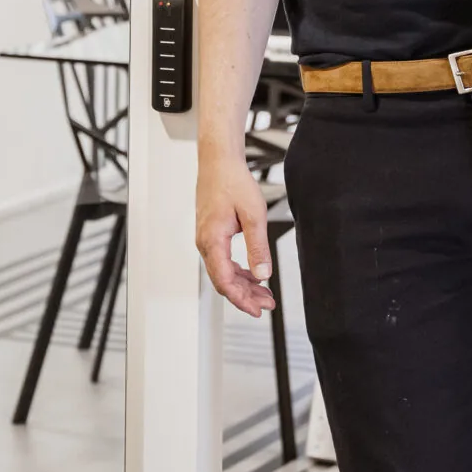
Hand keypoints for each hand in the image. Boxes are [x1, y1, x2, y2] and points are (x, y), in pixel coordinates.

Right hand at [195, 144, 275, 316]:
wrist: (218, 162)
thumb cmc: (233, 182)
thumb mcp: (254, 216)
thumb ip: (258, 248)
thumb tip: (263, 275)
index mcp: (213, 241)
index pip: (224, 281)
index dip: (241, 299)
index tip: (257, 309)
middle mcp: (205, 243)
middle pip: (223, 281)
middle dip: (245, 296)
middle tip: (267, 305)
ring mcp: (206, 239)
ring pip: (223, 272)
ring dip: (243, 285)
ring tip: (265, 294)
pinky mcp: (211, 234)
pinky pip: (223, 260)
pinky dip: (239, 271)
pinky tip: (253, 274)